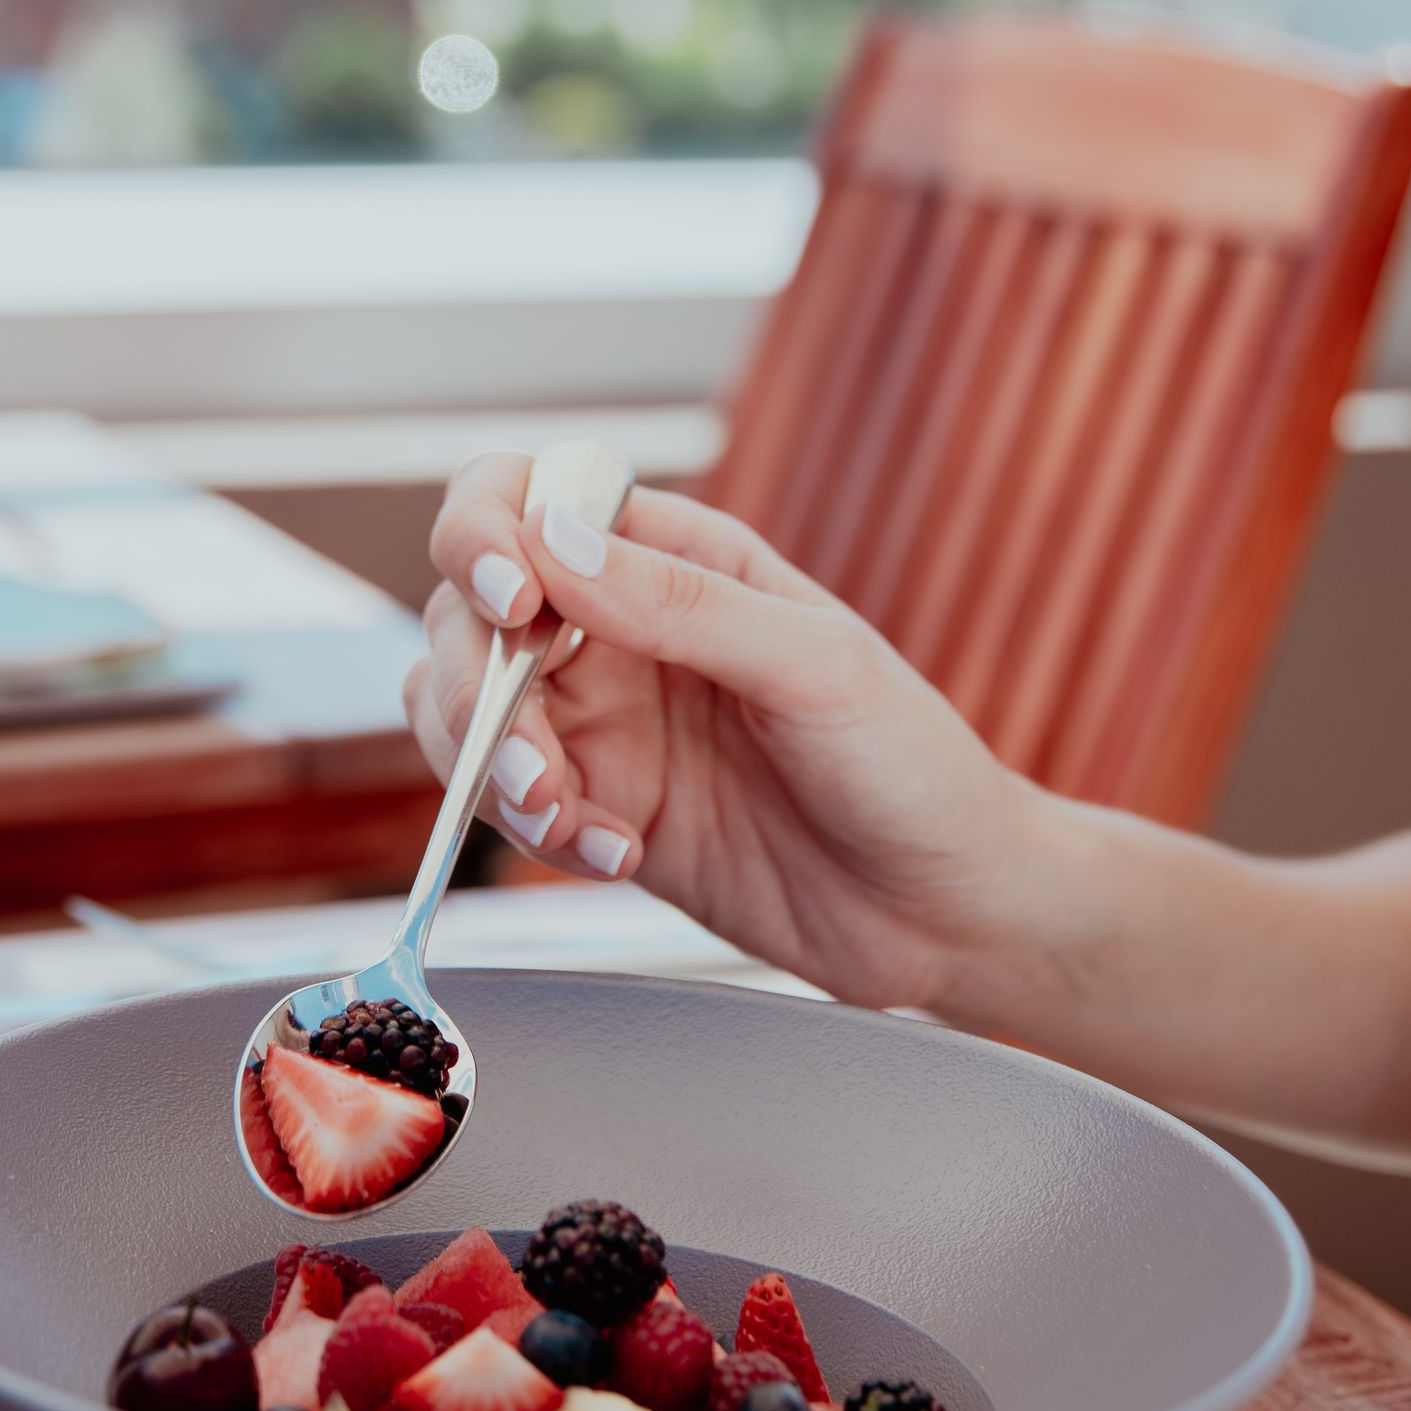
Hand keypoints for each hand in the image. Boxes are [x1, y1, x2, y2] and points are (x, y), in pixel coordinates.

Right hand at [402, 453, 1030, 1012]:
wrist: (944, 910)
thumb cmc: (908, 764)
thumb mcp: (811, 668)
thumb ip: (679, 606)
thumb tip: (548, 543)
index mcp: (677, 557)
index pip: (526, 501)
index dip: (483, 536)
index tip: (510, 602)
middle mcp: (623, 630)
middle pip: (470, 615)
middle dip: (477, 685)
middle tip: (530, 761)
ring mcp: (605, 723)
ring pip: (465, 711)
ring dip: (489, 764)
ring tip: (568, 816)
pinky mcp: (600, 809)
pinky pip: (510, 802)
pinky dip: (537, 830)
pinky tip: (618, 854)